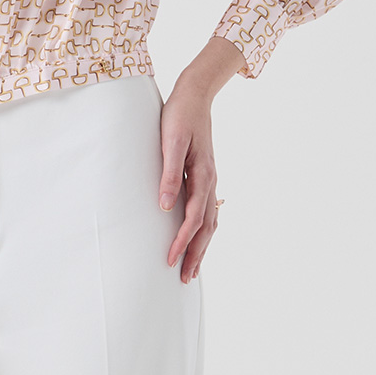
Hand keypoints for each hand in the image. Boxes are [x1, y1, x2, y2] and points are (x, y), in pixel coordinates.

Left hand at [158, 83, 219, 283]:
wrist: (194, 95)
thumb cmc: (179, 117)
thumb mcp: (171, 143)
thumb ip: (170, 174)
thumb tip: (164, 206)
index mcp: (203, 176)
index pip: (193, 218)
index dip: (182, 241)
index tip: (170, 260)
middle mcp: (210, 181)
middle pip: (206, 227)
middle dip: (196, 254)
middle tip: (185, 279)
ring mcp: (210, 179)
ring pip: (211, 222)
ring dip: (201, 246)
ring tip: (192, 267)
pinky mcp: (205, 175)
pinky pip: (209, 210)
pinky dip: (205, 229)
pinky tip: (198, 236)